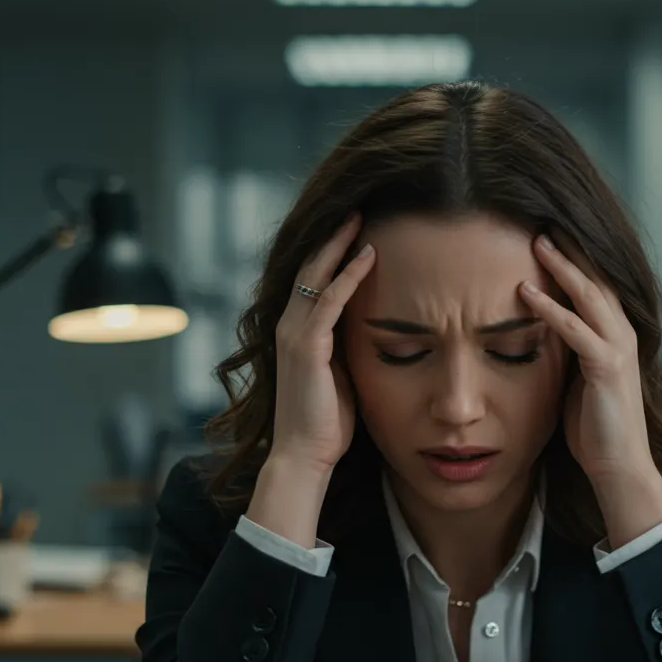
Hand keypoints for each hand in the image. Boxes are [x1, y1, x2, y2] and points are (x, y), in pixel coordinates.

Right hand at [269, 212, 375, 475]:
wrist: (305, 455)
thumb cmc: (326, 422)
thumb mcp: (341, 375)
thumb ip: (346, 349)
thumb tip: (371, 331)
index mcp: (298, 333)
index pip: (313, 280)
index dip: (332, 252)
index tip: (357, 227)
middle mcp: (290, 326)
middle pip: (311, 268)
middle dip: (333, 236)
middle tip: (358, 206)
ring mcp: (294, 335)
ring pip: (316, 276)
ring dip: (340, 245)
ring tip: (361, 217)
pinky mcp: (306, 348)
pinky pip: (329, 302)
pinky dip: (349, 276)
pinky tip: (368, 255)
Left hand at [519, 232, 661, 544]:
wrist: (618, 464)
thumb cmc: (594, 426)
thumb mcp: (576, 378)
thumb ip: (567, 349)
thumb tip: (541, 328)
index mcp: (616, 334)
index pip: (596, 285)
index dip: (574, 258)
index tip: (548, 233)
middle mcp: (623, 334)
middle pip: (597, 278)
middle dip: (571, 249)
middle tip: (542, 221)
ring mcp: (618, 349)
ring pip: (590, 295)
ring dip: (562, 267)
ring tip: (536, 241)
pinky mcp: (607, 368)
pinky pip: (576, 330)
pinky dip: (550, 309)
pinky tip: (526, 293)